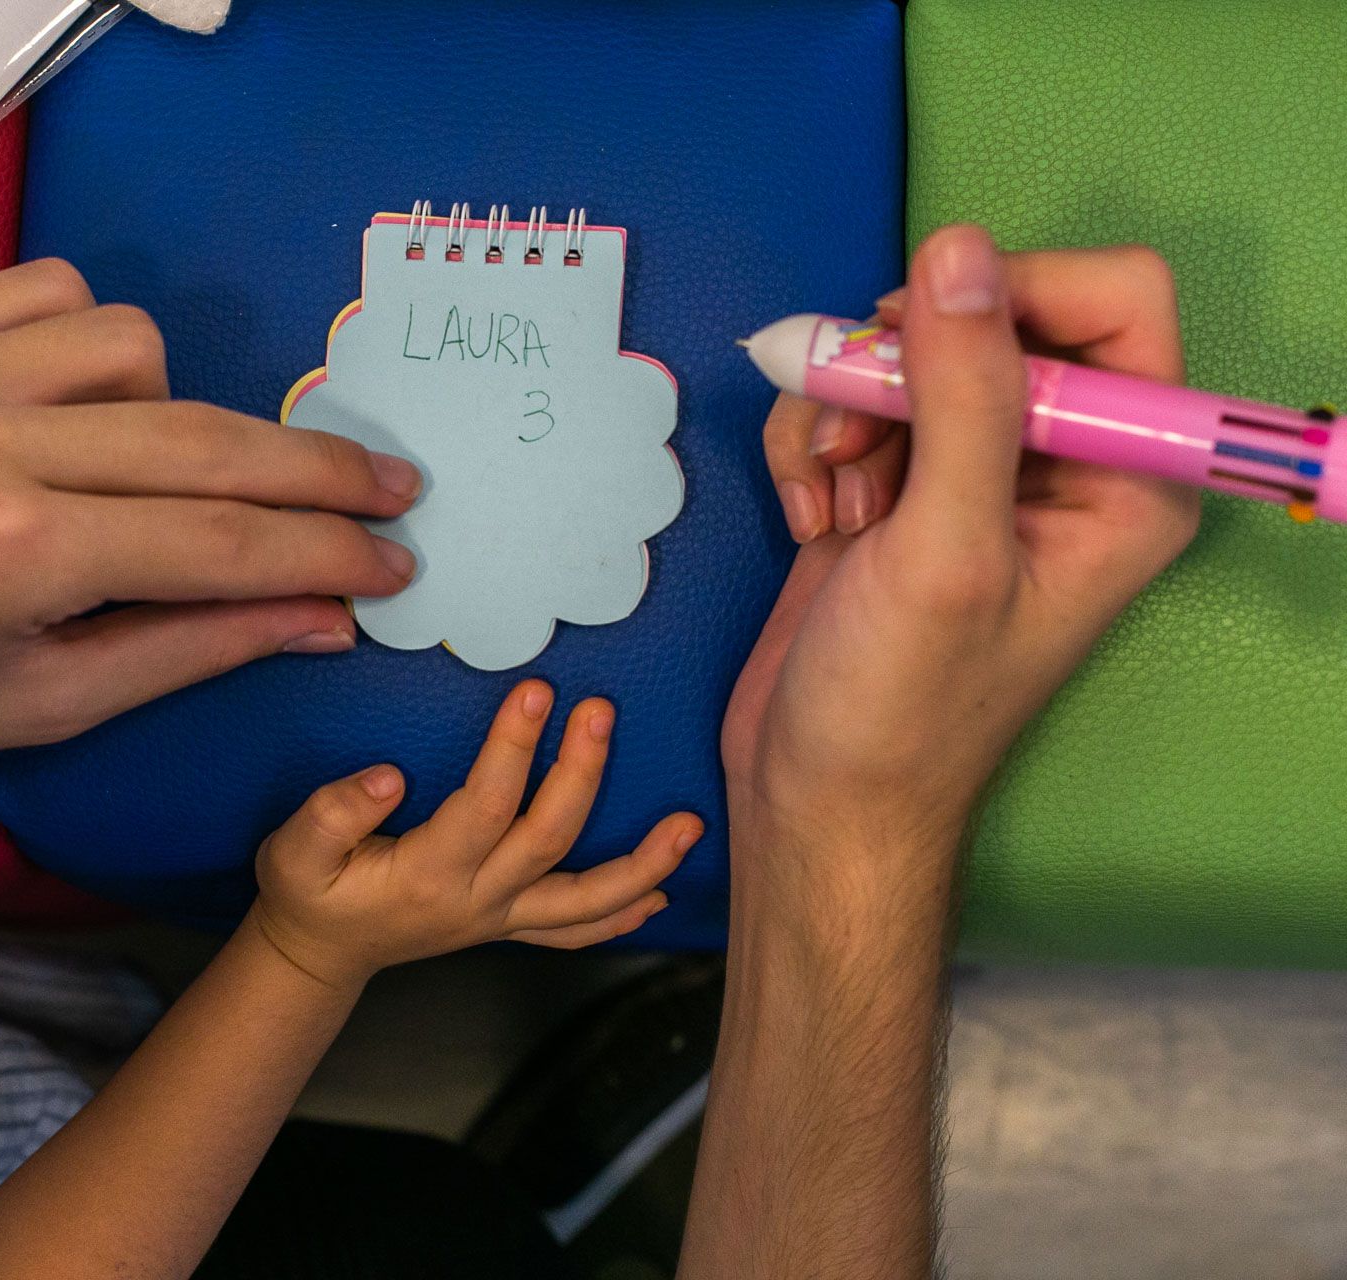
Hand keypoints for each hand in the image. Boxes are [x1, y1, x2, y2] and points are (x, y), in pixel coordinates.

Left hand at [0, 260, 425, 814]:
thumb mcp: (46, 706)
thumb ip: (195, 648)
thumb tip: (330, 617)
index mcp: (10, 559)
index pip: (219, 541)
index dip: (326, 553)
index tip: (397, 559)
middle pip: (201, 438)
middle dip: (315, 472)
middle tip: (392, 490)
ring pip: (133, 343)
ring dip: (179, 409)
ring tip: (171, 469)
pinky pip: (49, 293)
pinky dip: (94, 342)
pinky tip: (93, 402)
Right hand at [249, 679, 703, 989]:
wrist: (318, 955)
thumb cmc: (308, 894)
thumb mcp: (293, 853)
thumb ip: (333, 814)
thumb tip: (387, 777)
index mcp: (426, 875)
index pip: (484, 806)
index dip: (514, 749)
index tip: (535, 691)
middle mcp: (476, 902)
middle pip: (549, 841)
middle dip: (582, 773)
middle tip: (601, 711)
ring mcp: (498, 919)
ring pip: (584, 899)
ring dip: (641, 863)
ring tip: (689, 825)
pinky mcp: (506, 925)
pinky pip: (574, 930)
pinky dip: (619, 915)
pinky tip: (657, 894)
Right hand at [723, 227, 1199, 868]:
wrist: (816, 797)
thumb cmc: (904, 706)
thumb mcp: (945, 549)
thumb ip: (965, 394)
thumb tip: (960, 249)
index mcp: (1124, 476)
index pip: (1111, 303)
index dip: (1016, 296)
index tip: (922, 343)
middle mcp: (1057, 463)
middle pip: (987, 317)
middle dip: (899, 367)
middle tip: (851, 436)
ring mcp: (965, 473)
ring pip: (898, 357)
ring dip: (839, 416)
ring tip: (826, 503)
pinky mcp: (887, 489)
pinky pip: (843, 405)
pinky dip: (807, 449)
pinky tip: (806, 522)